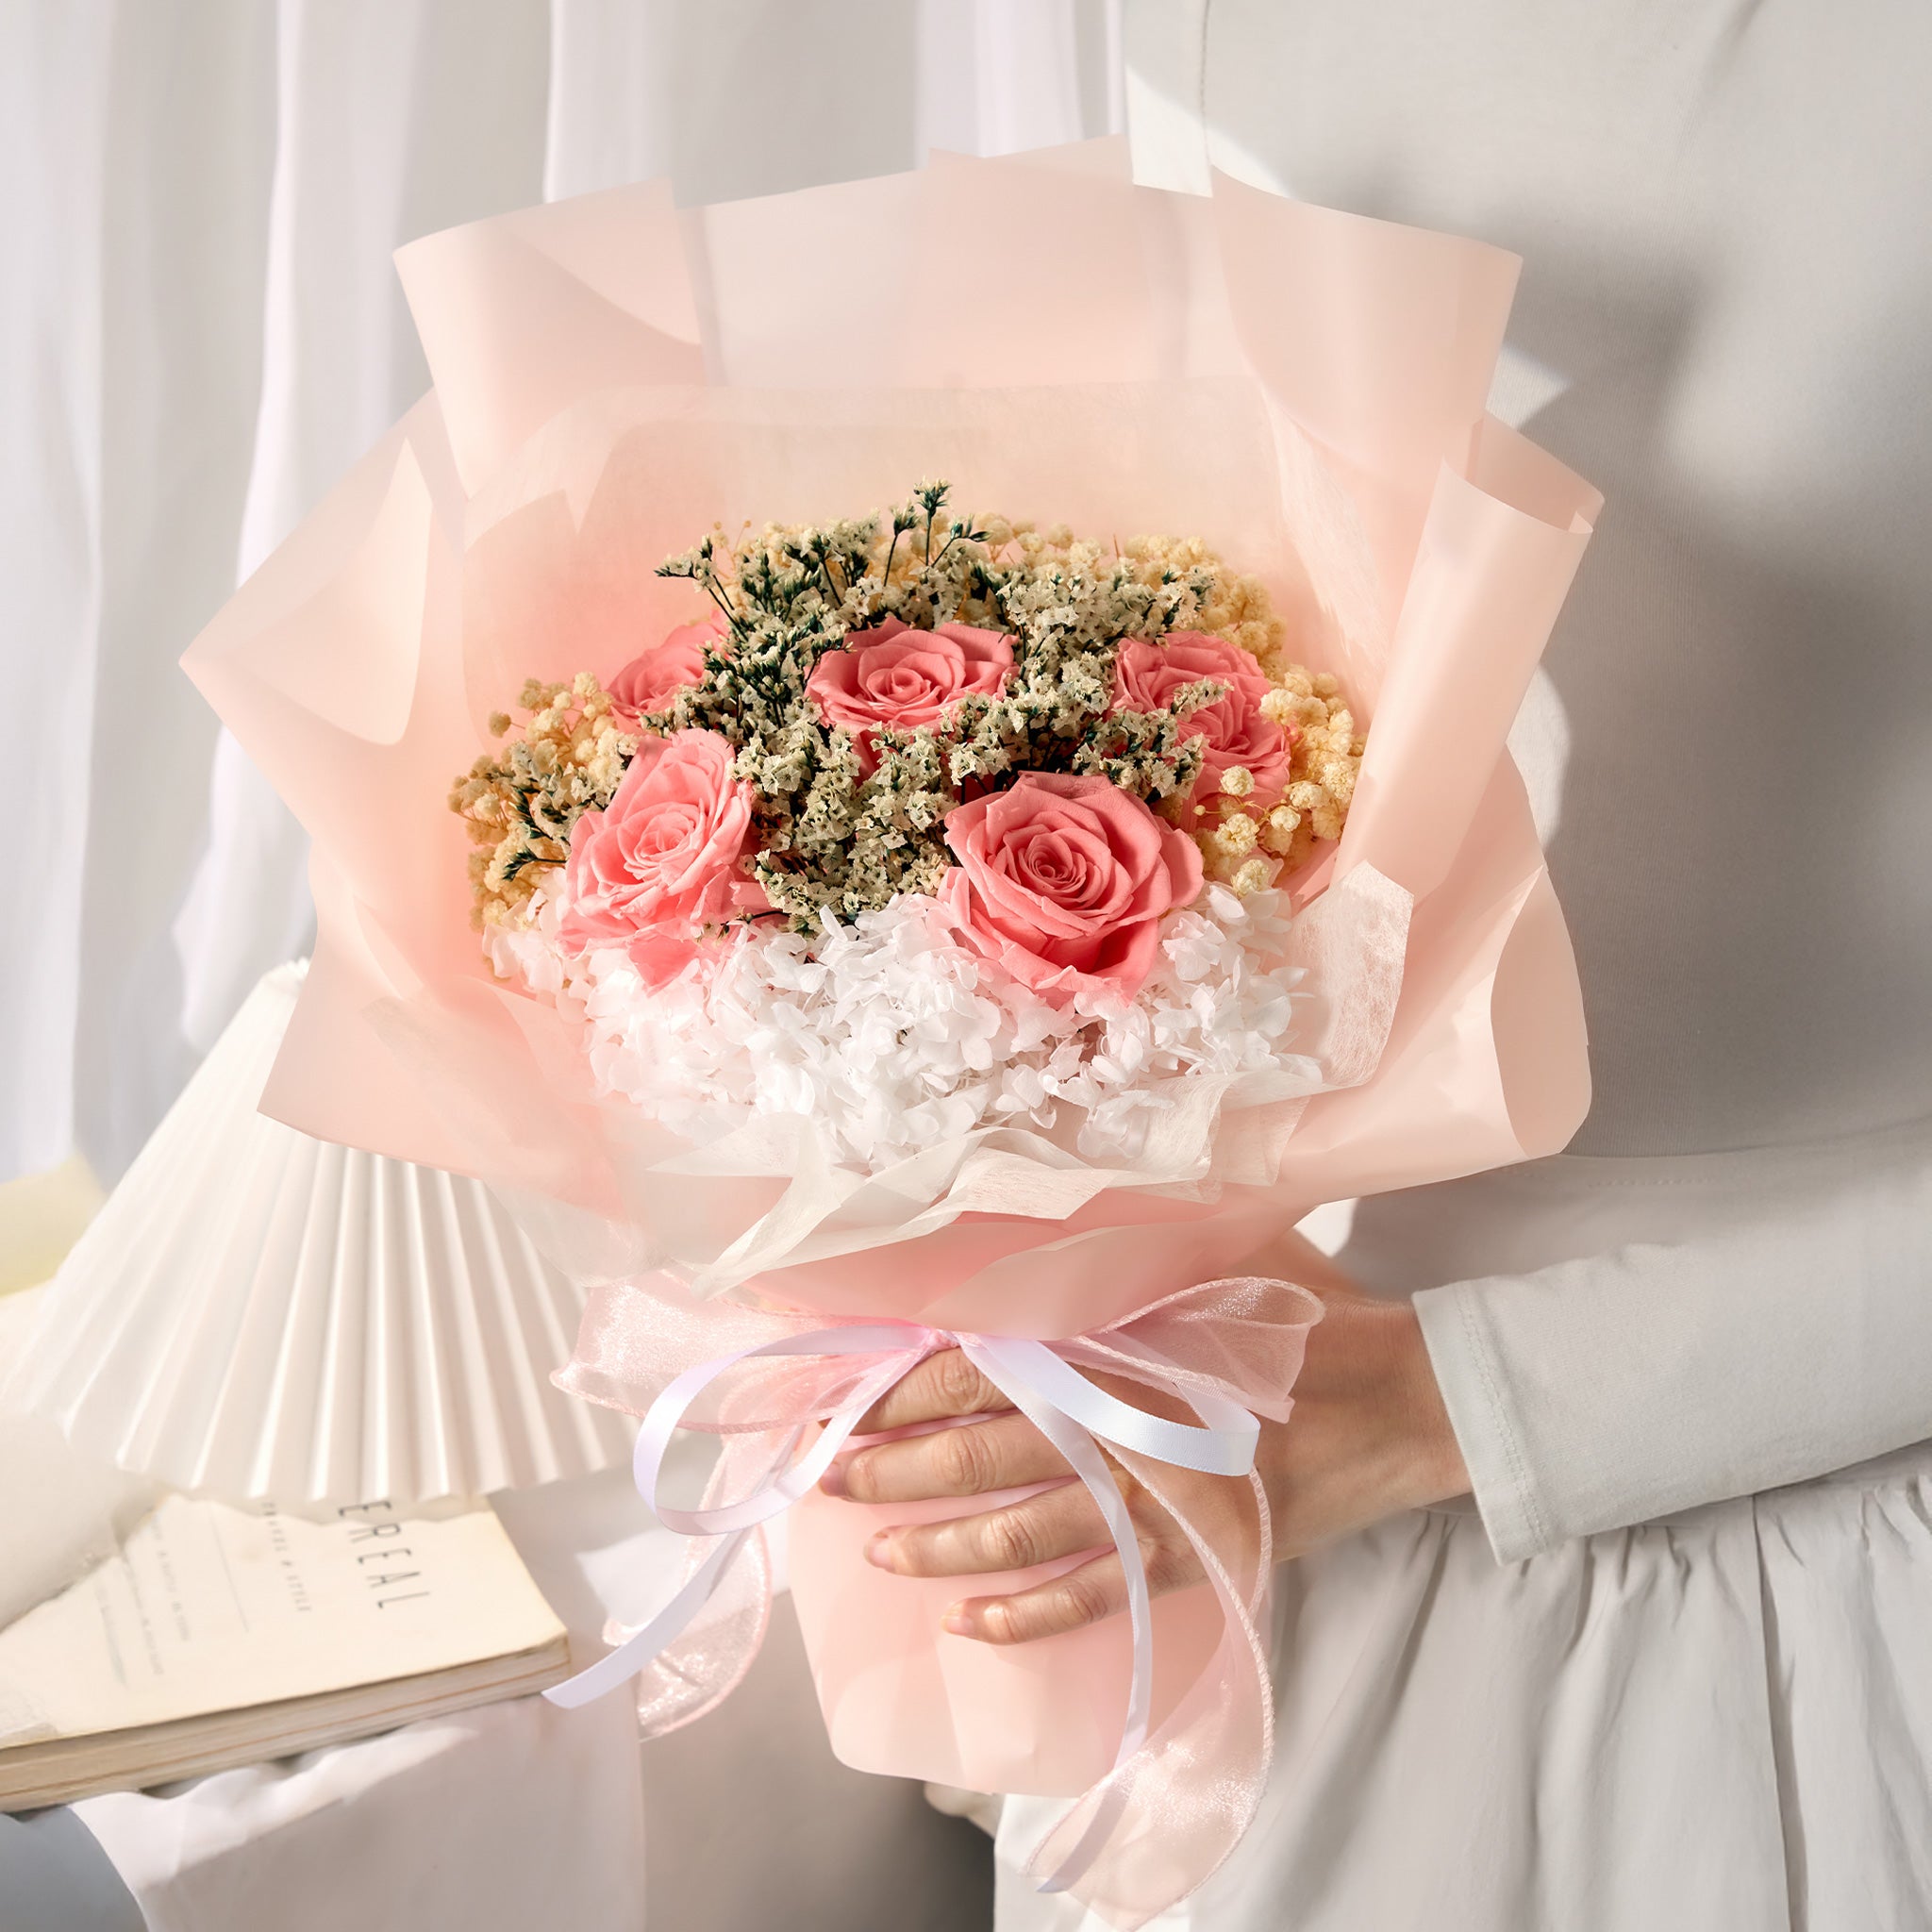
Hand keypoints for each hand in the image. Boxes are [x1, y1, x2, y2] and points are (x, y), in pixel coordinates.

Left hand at [819, 1284, 1467, 1643]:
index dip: (906, 1392)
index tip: (843, 1403)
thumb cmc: (1309, 1313)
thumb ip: (1137, 1245)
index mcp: (1124, 1342)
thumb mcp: (1223, 1253)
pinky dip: (1035, 1618)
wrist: (1407, 1397)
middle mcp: (1130, 1424)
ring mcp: (1162, 1500)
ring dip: (947, 1546)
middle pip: (989, 1455)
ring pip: (1030, 1533)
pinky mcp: (1197, 1554)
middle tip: (826, 1480)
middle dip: (898, 1470)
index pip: (988, 1369)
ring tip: (881, 1553)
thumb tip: (1055, 1209)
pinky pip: (1102, 1598)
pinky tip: (975, 1627)